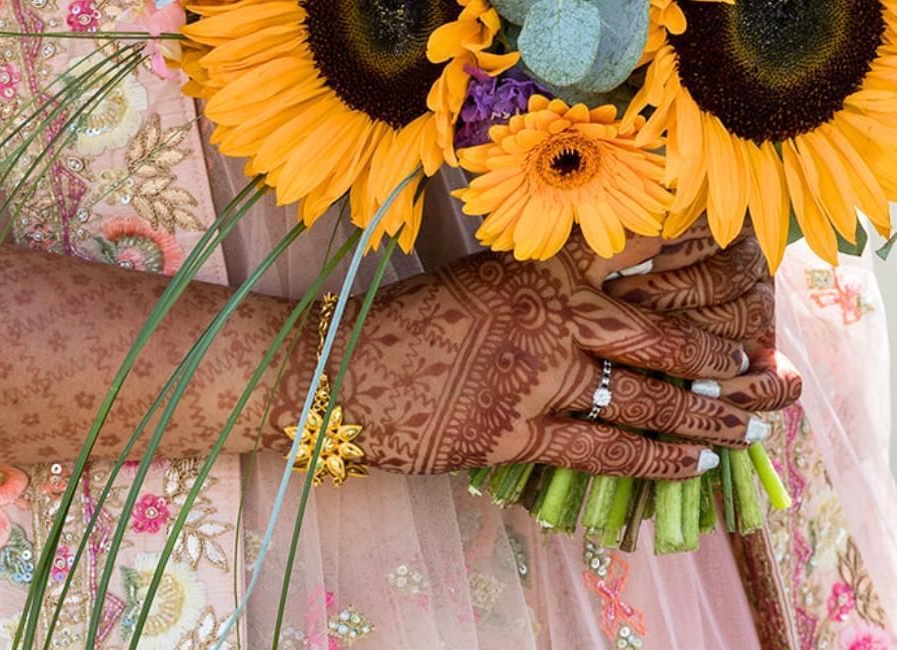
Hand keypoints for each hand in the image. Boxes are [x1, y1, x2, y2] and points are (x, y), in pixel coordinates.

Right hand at [271, 226, 799, 479]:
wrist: (334, 373)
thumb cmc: (402, 324)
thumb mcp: (474, 283)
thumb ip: (536, 285)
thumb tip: (598, 298)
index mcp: (531, 268)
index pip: (630, 253)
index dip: (692, 257)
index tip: (739, 265)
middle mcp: (542, 315)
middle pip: (653, 332)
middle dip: (715, 351)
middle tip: (757, 365)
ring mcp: (530, 375)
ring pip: (638, 395)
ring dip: (700, 411)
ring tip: (741, 423)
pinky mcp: (511, 433)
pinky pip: (599, 449)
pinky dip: (652, 457)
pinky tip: (692, 462)